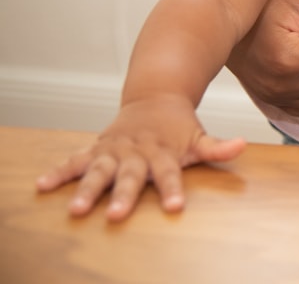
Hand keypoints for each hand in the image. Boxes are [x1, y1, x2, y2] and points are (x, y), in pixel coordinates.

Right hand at [35, 95, 245, 221]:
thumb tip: (242, 145)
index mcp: (163, 153)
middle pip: (130, 176)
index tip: (176, 207)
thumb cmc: (179, 126)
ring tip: (75, 209)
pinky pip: (75, 161)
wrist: (157, 95)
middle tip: (117, 216)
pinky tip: (42, 184)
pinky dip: (60, 171)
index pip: (170, 174)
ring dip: (86, 189)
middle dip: (123, 195)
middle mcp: (137, 152)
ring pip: (98, 171)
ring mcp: (114, 150)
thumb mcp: (199, 135)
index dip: (173, 190)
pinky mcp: (97, 149)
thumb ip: (218, 147)